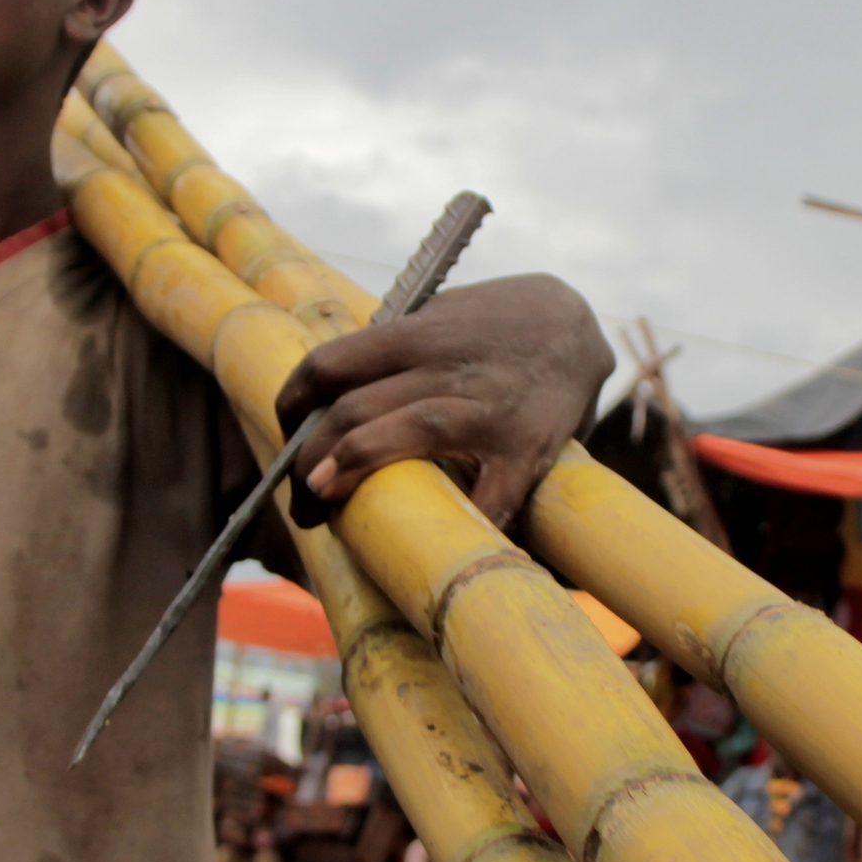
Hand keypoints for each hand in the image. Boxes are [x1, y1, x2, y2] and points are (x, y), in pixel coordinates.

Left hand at [275, 274, 613, 528]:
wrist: (576, 327)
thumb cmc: (490, 326)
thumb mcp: (435, 317)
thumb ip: (387, 352)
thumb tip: (324, 398)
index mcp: (414, 334)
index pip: (328, 366)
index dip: (291, 403)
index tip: (286, 432)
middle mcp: (444, 368)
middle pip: (351, 411)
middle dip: (308, 462)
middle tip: (303, 497)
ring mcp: (485, 410)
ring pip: (403, 436)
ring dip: (353, 474)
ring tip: (325, 509)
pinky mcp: (525, 449)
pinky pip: (486, 497)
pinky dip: (457, 523)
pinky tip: (427, 544)